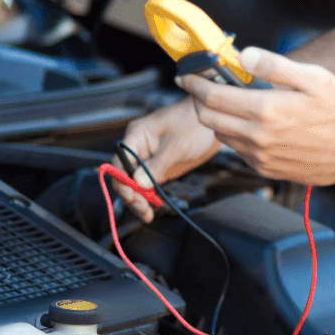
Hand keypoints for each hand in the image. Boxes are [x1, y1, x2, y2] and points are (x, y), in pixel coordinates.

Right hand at [113, 98, 220, 220]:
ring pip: (135, 182)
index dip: (123, 182)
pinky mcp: (160, 165)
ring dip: (139, 198)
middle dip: (131, 194)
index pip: (119, 163)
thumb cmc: (195, 122)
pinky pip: (148, 182)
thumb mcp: (176, 146)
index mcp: (137, 136)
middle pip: (124, 175)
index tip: (134, 197)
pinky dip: (149, 195)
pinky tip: (152, 206)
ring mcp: (149, 157)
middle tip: (143, 210)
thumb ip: (156, 165)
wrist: (214, 121)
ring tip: (147, 214)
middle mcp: (139, 147)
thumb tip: (138, 183)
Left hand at [180, 47, 334, 185]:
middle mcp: (258, 137)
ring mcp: (260, 156)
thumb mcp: (313, 78)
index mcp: (266, 110)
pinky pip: (238, 151)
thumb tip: (243, 55)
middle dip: (201, 100)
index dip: (195, 83)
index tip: (188, 75)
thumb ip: (274, 66)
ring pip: (221, 135)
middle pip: (208, 118)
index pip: (212, 96)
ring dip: (217, 118)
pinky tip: (251, 123)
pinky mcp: (266, 169)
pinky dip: (235, 135)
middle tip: (204, 86)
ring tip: (230, 102)